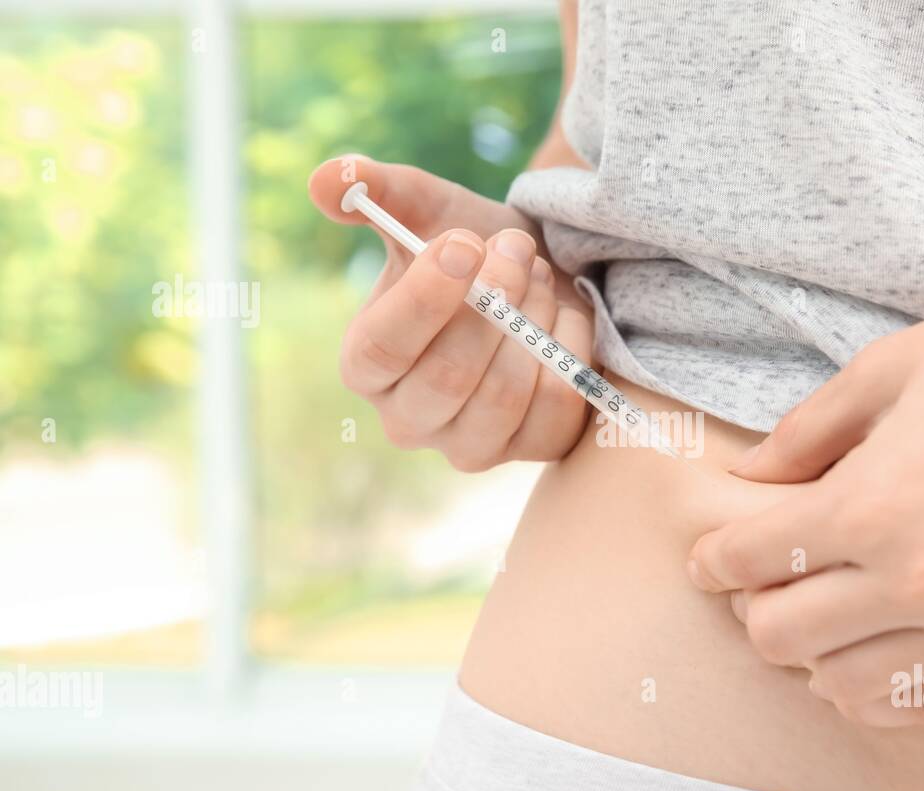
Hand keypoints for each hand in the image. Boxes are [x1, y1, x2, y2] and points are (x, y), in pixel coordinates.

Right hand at [308, 155, 591, 469]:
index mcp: (366, 365)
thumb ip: (376, 190)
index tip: (465, 243)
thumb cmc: (473, 252)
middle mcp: (409, 418)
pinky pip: (558, 405)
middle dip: (492, 302)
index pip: (380, 351)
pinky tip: (562, 315)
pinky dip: (569, 346)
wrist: (542, 281)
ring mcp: (471, 444)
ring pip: (503, 395)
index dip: (425, 298)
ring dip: (531, 320)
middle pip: (447, 378)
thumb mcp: (427, 211)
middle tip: (516, 248)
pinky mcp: (531, 447)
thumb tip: (324, 182)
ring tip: (537, 276)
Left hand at [686, 262, 923, 726]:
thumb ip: (803, 435)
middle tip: (771, 572)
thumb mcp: (886, 369)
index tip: (711, 555)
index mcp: (874, 506)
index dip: (713, 559)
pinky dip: (879, 682)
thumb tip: (745, 478)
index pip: (747, 563)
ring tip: (829, 601)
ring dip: (815, 649)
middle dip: (756, 604)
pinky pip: (919, 703)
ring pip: (840, 686)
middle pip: (779, 638)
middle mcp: (923, 582)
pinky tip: (879, 636)